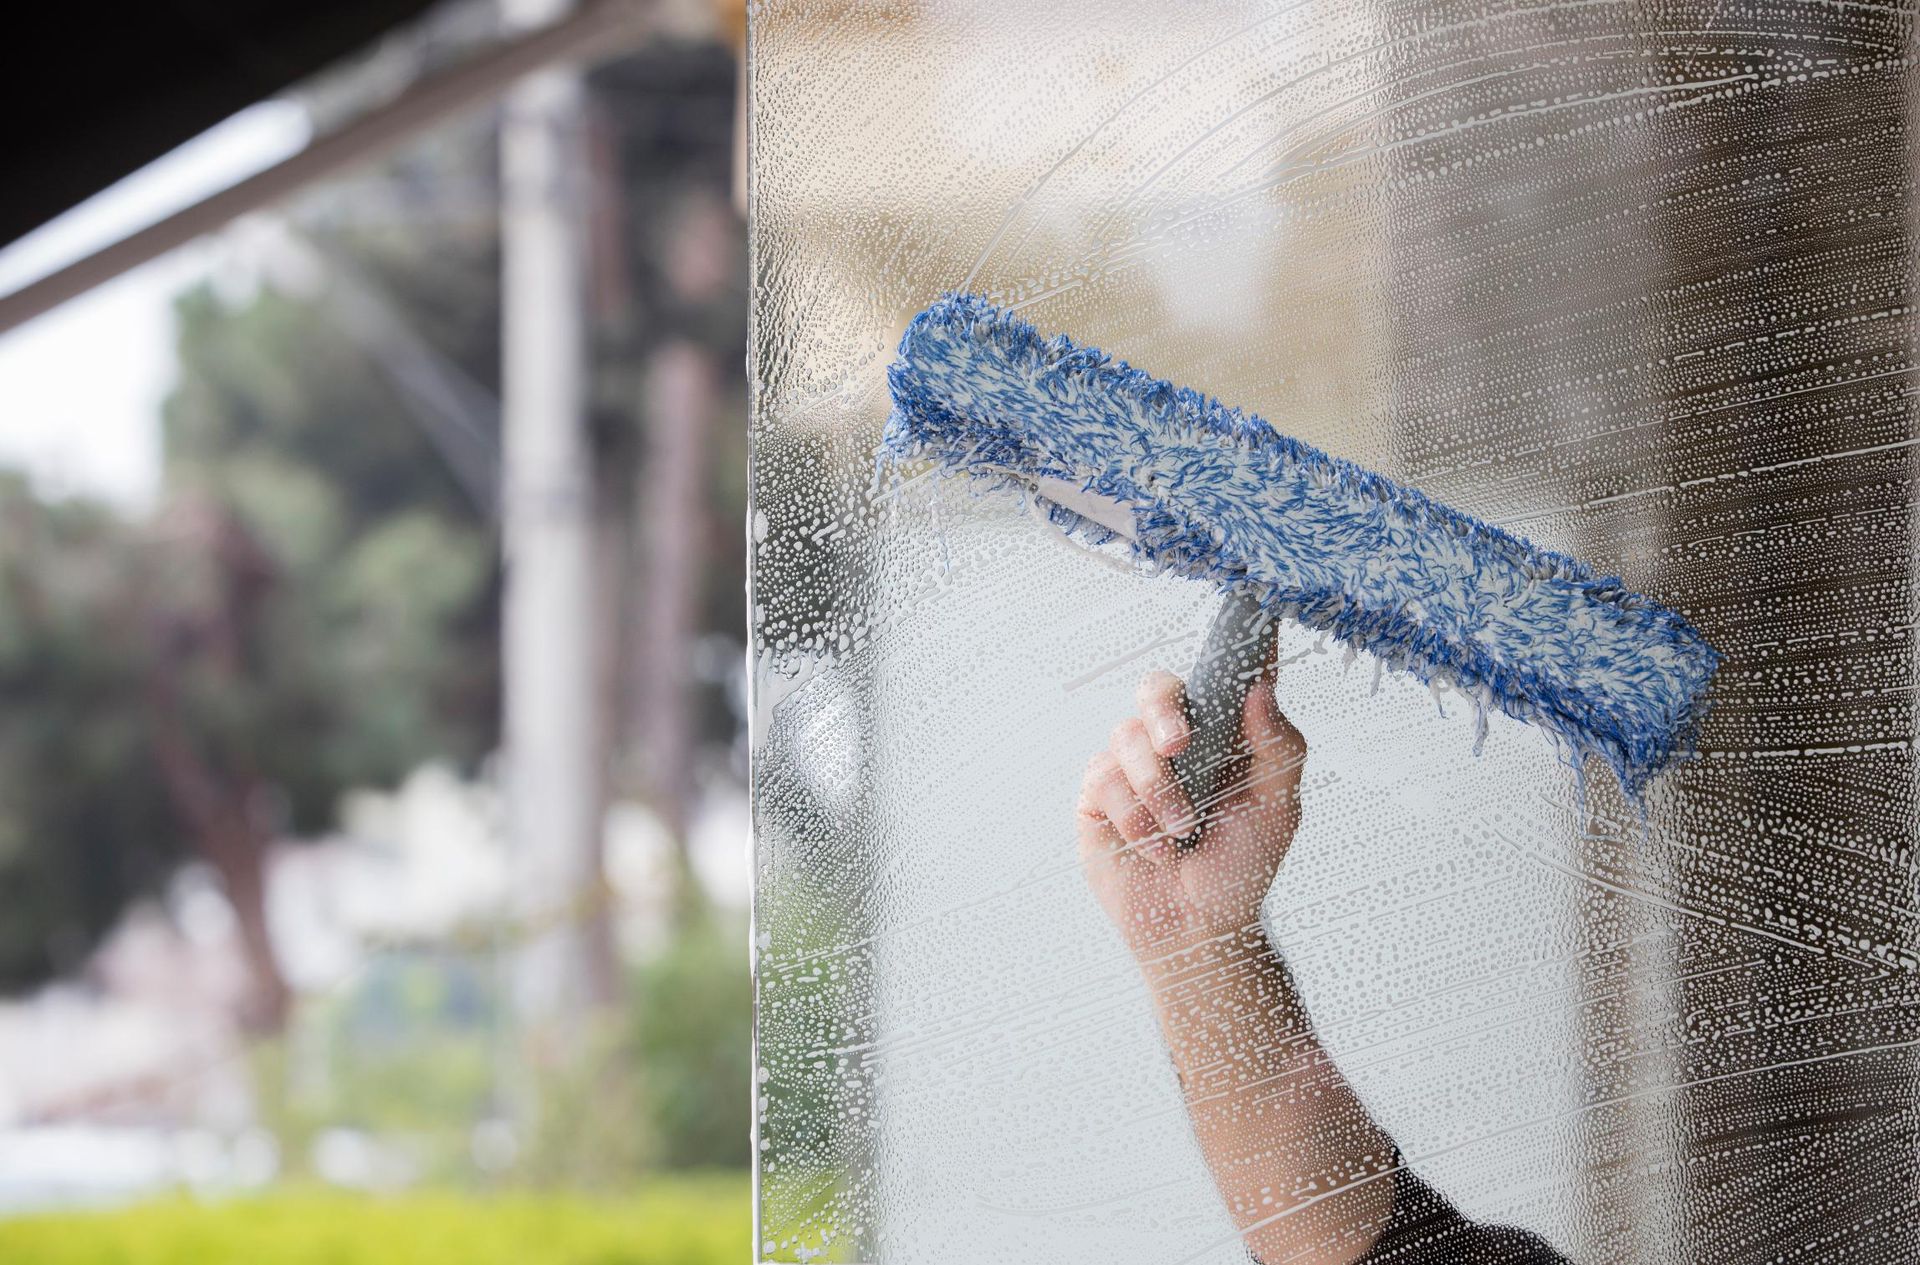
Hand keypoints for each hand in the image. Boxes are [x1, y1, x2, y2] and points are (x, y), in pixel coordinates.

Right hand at [1077, 669, 1305, 972]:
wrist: (1197, 929)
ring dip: (1157, 792)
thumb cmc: (1242, 868)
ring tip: (1180, 833)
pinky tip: (1152, 847)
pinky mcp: (1100, 795)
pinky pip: (1104, 779)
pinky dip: (1133, 816)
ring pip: (1128, 739)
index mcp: (1225, 733)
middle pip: (1157, 689)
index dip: (1234, 641)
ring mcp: (1134, 766)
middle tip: (1178, 745)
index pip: (1225, 675)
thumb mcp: (1278, 811)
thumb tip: (1261, 690)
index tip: (1248, 610)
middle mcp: (1177, 741)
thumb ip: (1278, 750)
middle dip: (1164, 710)